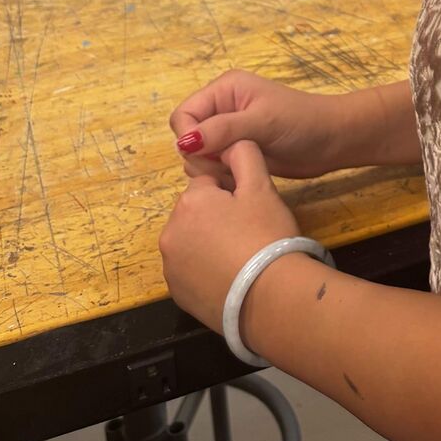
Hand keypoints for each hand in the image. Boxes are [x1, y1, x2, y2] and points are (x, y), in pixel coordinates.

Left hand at [159, 140, 298, 334]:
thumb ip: (244, 154)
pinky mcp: (177, 295)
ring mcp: (170, 267)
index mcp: (189, 202)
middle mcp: (170, 233)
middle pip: (197, 213)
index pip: (209, 184)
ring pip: (192, 242)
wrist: (270, 299)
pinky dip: (206, 270)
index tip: (251, 211)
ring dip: (210, 244)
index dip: (234, 194)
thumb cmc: (266, 236)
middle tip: (249, 233)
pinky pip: (191, 270)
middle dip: (218, 218)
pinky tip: (231, 277)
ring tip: (242, 257)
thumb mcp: (262, 187)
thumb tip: (231, 142)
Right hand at [170, 69, 345, 179]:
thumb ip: (223, 129)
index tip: (210, 153)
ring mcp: (229, 132)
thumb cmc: (301, 122)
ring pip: (196, 156)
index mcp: (224, 89)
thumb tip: (185, 142)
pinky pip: (212, 168)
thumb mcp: (262, 122)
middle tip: (226, 164)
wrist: (331, 140)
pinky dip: (220, 176)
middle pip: (186, 137)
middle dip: (200, 155)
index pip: (183, 115)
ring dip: (210, 168)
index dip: (189, 137)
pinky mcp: (236, 152)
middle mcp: (222, 108)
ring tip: (237, 169)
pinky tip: (239, 178)